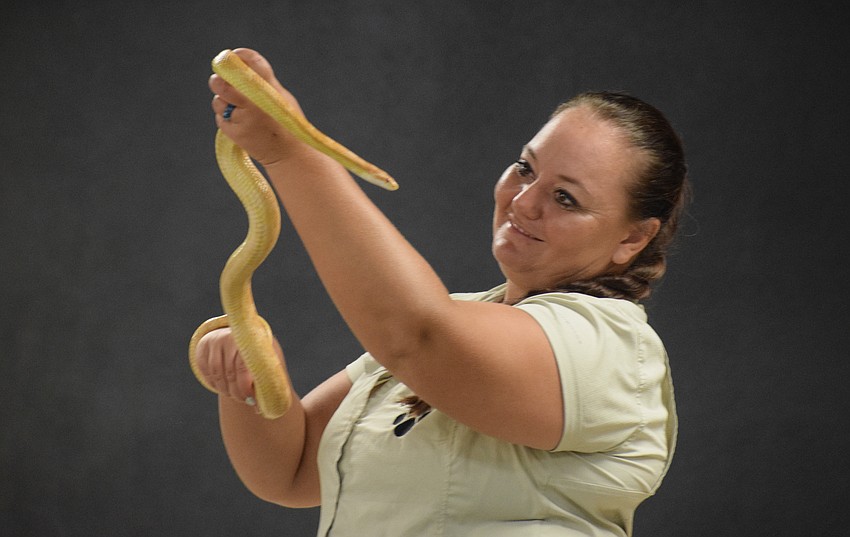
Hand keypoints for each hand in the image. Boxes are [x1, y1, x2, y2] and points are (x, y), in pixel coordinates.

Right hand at [194, 326, 277, 405]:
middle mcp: (229, 338)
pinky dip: (214, 384)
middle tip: (243, 400)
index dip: (245, 387)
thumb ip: (262, 381)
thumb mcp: (259, 361)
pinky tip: (223, 387)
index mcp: (247, 341)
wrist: (234, 337)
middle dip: (236, 391)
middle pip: (230, 372)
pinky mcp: (202, 349)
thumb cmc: (252, 355)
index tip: (250, 399)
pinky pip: (206, 372)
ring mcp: (213, 342)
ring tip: (233, 395)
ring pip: (217, 374)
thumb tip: (260, 409)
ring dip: (225, 390)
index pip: (243, 367)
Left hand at [209, 48, 309, 167]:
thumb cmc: (285, 122)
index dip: (239, 56)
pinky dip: (226, 119)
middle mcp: (256, 101)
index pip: (251, 62)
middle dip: (218, 81)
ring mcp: (244, 118)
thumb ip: (261, 81)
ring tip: (239, 111)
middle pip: (223, 82)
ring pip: (219, 101)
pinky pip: (221, 118)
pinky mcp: (235, 133)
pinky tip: (241, 124)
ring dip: (223, 103)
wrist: (289, 154)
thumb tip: (237, 63)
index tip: (233, 56)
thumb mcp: (281, 96)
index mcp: (271, 88)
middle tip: (219, 81)